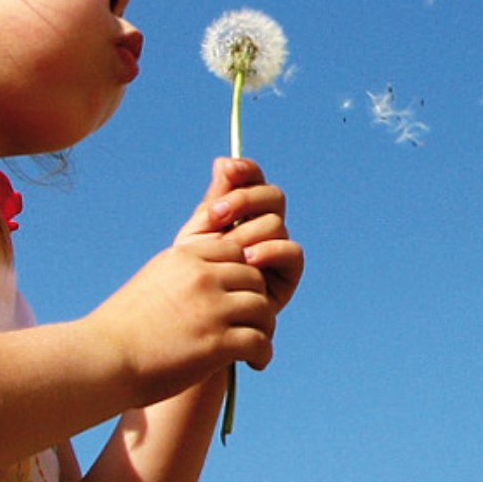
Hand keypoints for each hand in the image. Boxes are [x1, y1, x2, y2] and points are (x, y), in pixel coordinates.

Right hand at [85, 159, 302, 407]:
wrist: (100, 361)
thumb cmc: (121, 329)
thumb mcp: (153, 281)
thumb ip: (183, 272)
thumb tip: (210, 272)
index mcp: (185, 257)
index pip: (236, 251)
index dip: (244, 273)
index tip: (240, 294)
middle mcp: (201, 277)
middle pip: (254, 278)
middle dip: (257, 300)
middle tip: (255, 322)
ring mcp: (211, 308)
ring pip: (262, 308)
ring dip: (265, 327)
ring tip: (257, 344)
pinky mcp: (217, 343)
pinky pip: (259, 341)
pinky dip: (263, 353)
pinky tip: (256, 363)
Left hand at [176, 157, 303, 325]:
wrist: (192, 319)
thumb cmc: (191, 277)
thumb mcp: (197, 235)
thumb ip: (214, 201)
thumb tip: (223, 162)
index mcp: (241, 212)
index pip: (253, 180)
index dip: (246, 170)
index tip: (227, 170)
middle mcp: (263, 226)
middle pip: (271, 196)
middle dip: (243, 200)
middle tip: (215, 215)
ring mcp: (277, 248)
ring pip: (276, 223)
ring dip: (249, 232)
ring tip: (227, 249)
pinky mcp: (288, 273)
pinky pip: (291, 251)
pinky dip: (270, 251)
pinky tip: (248, 260)